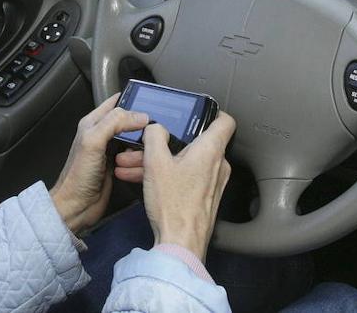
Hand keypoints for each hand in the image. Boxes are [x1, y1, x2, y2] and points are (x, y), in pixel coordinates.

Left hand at [50, 93, 149, 232]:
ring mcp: (112, 150)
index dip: (132, 98)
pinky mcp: (120, 165)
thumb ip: (114, 123)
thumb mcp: (93, 141)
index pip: (116, 102)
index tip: (152, 101)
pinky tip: (150, 156)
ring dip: (144, 140)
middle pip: (128, 119)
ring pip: (134, 137)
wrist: (76, 206)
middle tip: (159, 123)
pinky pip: (136, 154)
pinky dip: (143, 154)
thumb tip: (141, 115)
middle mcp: (103, 133)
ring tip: (155, 141)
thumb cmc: (79, 174)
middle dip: (143, 120)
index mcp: (93, 122)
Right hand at [141, 112, 234, 262]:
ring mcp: (212, 183)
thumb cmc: (173, 205)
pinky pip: (185, 177)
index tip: (193, 112)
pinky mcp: (204, 197)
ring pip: (185, 161)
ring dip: (159, 160)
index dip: (210, 112)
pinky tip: (141, 179)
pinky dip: (166, 175)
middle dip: (165, 142)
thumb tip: (156, 127)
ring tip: (132, 164)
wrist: (180, 244)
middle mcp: (218, 165)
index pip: (224, 120)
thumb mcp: (156, 163)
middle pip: (194, 142)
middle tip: (143, 146)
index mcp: (211, 150)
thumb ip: (155, 135)